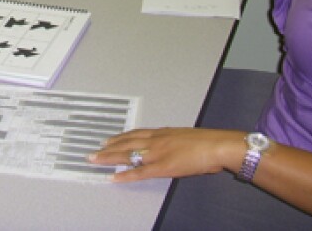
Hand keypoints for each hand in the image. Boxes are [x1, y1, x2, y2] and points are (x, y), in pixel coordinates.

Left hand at [87, 127, 245, 182]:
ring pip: (127, 155)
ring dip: (109, 158)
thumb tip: (172, 148)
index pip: (135, 134)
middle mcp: (155, 140)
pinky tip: (114, 177)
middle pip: (126, 143)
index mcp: (162, 133)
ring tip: (95, 160)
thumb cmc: (207, 142)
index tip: (108, 140)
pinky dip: (125, 175)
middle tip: (94, 150)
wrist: (217, 145)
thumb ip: (174, 142)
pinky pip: (139, 172)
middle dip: (108, 147)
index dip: (120, 137)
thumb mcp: (186, 137)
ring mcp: (157, 153)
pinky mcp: (163, 167)